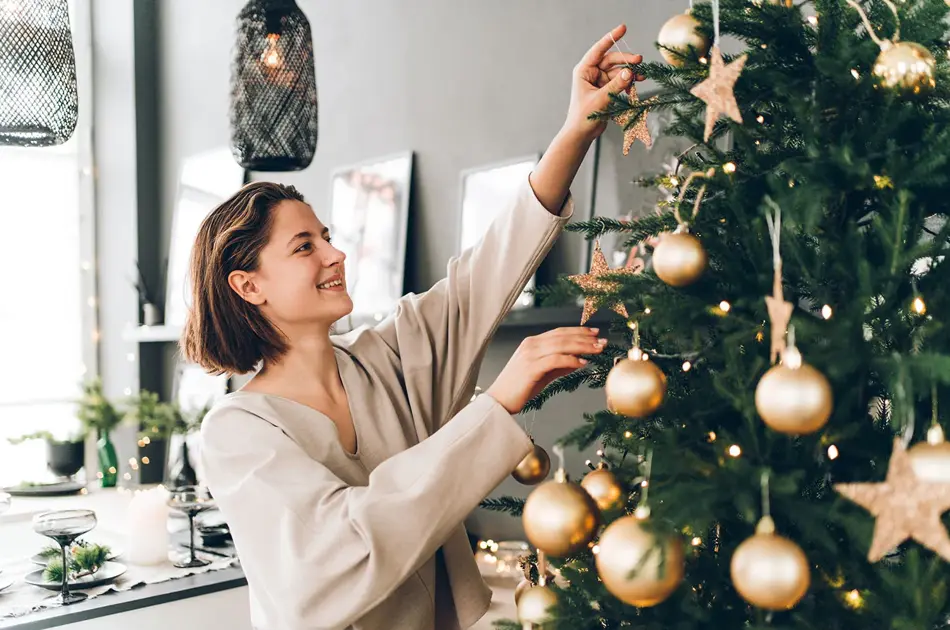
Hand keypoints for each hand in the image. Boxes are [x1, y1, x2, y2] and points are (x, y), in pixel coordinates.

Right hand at [486, 327, 606, 413]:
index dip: (578, 331)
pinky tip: (583, 363)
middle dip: (585, 337)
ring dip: (582, 346)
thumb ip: (558, 366)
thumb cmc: (518, 389)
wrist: (498, 401)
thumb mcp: (542, 374)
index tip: (594, 333)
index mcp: (532, 343)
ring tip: (597, 349)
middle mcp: (531, 345)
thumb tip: (579, 360)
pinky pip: (556, 360)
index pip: (559, 332)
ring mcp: (530, 355)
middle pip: (563, 336)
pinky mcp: (531, 368)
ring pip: (561, 345)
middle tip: (602, 340)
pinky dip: (571, 360)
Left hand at [563, 24, 644, 142]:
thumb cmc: (584, 117)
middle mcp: (591, 73)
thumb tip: (630, 71)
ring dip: (630, 73)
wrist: (581, 134)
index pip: (598, 50)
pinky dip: (628, 82)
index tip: (623, 28)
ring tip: (642, 76)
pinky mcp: (606, 90)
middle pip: (612, 60)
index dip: (611, 38)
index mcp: (584, 71)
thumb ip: (616, 85)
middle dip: (626, 60)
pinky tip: (635, 85)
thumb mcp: (601, 99)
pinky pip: (620, 81)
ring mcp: (599, 81)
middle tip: (639, 61)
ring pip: (618, 71)